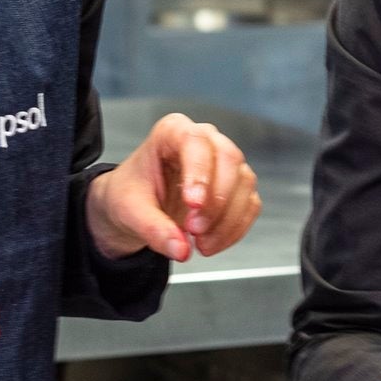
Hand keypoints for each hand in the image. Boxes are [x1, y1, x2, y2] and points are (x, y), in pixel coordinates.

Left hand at [86, 113, 261, 261]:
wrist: (138, 205)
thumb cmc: (132, 193)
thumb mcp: (130, 211)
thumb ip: (154, 229)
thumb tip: (180, 249)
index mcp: (172, 132)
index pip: (195, 142)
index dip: (199, 172)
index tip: (193, 204)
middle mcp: (205, 141)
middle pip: (228, 159)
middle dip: (216, 200)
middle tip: (194, 230)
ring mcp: (225, 163)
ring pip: (243, 183)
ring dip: (226, 220)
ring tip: (200, 243)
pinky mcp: (237, 187)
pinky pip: (249, 205)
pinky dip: (235, 229)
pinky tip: (212, 243)